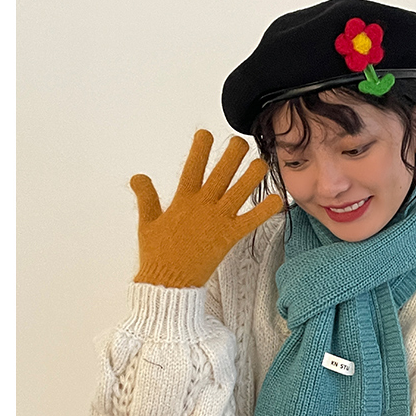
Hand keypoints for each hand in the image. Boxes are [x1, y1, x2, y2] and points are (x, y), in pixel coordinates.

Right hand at [130, 130, 282, 287]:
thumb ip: (146, 197)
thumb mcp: (147, 223)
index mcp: (182, 200)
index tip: (206, 133)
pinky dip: (265, 211)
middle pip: (221, 173)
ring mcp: (217, 221)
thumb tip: (137, 177)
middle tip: (240, 142)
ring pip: (240, 191)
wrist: (168, 282)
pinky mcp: (228, 237)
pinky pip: (251, 221)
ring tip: (262, 162)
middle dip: (232, 154)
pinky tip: (278, 199)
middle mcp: (202, 206)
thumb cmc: (157, 254)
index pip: (193, 167)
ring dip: (252, 176)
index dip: (200, 148)